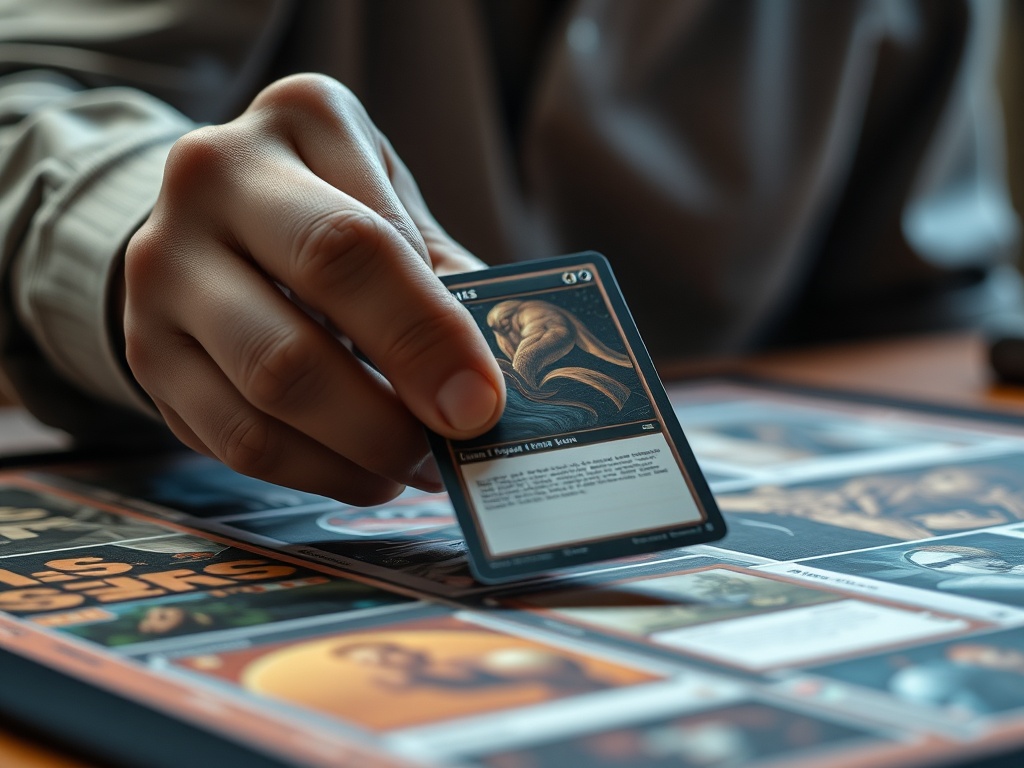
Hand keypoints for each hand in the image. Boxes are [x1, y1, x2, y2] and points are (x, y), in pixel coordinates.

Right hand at [123, 74, 504, 503]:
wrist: (216, 218)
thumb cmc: (337, 207)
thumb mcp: (396, 205)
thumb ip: (445, 277)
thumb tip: (490, 383)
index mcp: (298, 121)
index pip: (361, 244)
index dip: (426, 336)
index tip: (480, 403)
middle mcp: (211, 180)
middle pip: (302, 315)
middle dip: (392, 403)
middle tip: (453, 445)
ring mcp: (162, 268)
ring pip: (267, 387)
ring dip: (360, 448)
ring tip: (417, 464)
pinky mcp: (147, 350)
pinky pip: (235, 438)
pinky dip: (315, 471)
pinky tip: (364, 472)